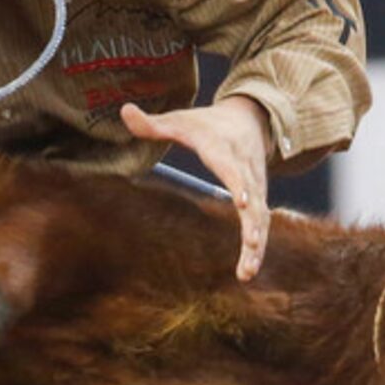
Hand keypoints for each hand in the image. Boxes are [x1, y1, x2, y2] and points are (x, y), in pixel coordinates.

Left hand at [121, 97, 272, 281]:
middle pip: (254, 200)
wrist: (251, 119)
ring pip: (261, 218)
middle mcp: (245, 171)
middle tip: (252, 244)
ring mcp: (256, 187)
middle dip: (254, 223)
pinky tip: (247, 272)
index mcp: (225, 151)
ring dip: (256, 246)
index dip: (240, 184)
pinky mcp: (260, 200)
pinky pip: (261, 226)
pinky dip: (256, 249)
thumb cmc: (208, 124)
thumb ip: (152, 123)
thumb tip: (123, 111)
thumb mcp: (181, 120)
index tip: (244, 202)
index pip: (234, 169)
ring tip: (246, 273)